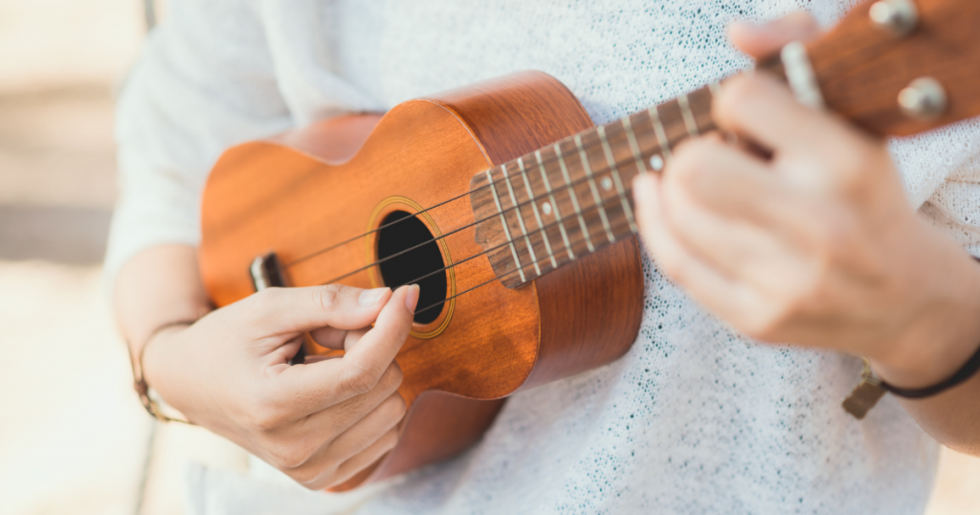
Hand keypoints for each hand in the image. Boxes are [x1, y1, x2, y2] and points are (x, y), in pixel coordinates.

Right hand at [142, 283, 419, 489]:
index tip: (406, 295)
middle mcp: (292, 448)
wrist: (191, 385)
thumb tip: (389, 301)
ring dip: (371, 376)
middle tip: (328, 336)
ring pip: (392, 410)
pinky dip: (370, 403)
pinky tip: (332, 392)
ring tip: (324, 364)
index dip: (392, 328)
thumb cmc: (228, 339)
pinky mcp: (323, 477)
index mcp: (272, 405)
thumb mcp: (270, 307)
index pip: (360, 372)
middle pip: (381, 386)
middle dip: (369, 347)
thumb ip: (330, 303)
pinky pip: (387, 434)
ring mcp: (308, 469)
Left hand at [632, 14, 979, 387]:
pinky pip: (675, 263)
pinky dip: (654, 222)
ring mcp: (786, 280)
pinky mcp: (758, 319)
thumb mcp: (852, 119)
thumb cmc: (865, 195)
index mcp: (847, 164)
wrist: (905, 298)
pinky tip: (656, 199)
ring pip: (677, 214)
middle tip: (714, 156)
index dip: (732, 101)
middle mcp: (820, 225)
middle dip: (692, 152)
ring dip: (673, 188)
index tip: (746, 118)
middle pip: (693, 168)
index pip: (740, 100)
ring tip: (695, 182)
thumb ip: (799, 51)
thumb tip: (739, 32)